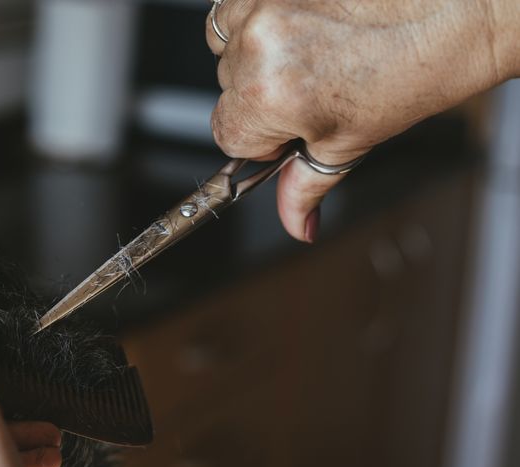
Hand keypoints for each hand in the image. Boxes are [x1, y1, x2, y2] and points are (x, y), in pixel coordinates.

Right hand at [207, 0, 519, 240]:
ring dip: (254, 51)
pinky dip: (259, 14)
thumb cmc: (419, 67)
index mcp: (271, 95)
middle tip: (315, 86)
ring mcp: (265, 0)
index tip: (289, 129)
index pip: (227, 134)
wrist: (459, 8)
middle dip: (261, 93)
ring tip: (309, 50)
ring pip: (226, 43)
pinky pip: (238, 4)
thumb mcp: (352, 142)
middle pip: (227, 88)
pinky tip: (302, 22)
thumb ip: (306, 187)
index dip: (262, 137)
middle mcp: (259, 44)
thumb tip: (296, 225)